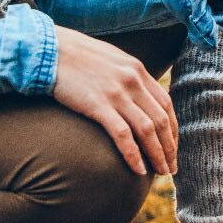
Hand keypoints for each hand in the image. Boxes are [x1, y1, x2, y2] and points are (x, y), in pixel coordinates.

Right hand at [50, 25, 176, 175]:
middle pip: (161, 120)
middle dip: (169, 147)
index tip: (173, 147)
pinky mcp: (98, 105)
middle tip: (172, 167)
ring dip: (157, 154)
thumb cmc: (76, 57)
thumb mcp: (110, 60)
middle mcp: (133, 81)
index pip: (166, 104)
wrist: (49, 49)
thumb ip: (126, 75)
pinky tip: (139, 170)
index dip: (173, 129)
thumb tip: (136, 95)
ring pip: (147, 130)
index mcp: (138, 70)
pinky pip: (123, 135)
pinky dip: (133, 154)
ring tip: (161, 172)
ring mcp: (116, 93)